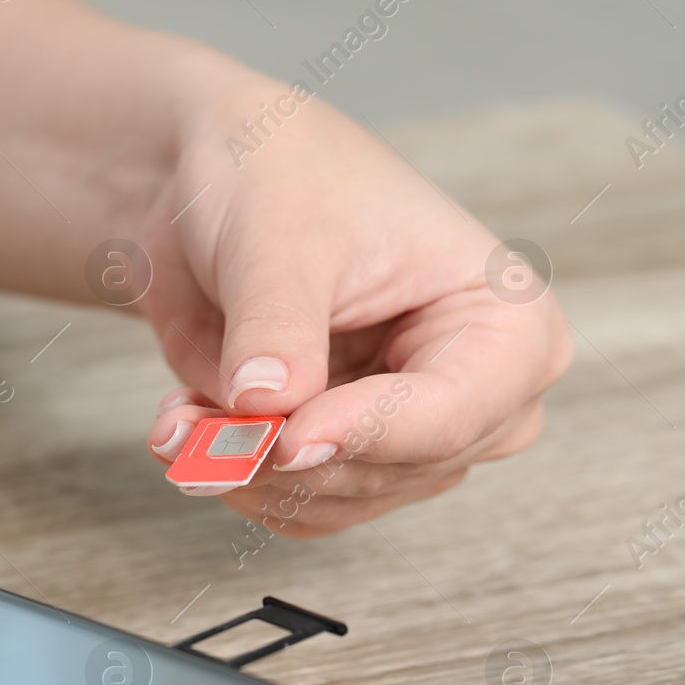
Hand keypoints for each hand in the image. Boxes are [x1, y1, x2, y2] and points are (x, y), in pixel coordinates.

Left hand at [138, 53, 571, 535]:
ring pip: (333, 501)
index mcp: (506, 324)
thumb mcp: (279, 241)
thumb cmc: (280, 179)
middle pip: (390, 472)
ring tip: (177, 423)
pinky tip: (184, 428)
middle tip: (198, 431)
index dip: (363, 435)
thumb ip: (278, 329)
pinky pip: (290, 505)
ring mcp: (406, 432)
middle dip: (282, 457)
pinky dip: (228, 478)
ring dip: (241, 471)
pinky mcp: (340, 454)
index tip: (286, 438)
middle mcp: (474, 395)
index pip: (450, 415)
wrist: (218, 182)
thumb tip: (268, 406)